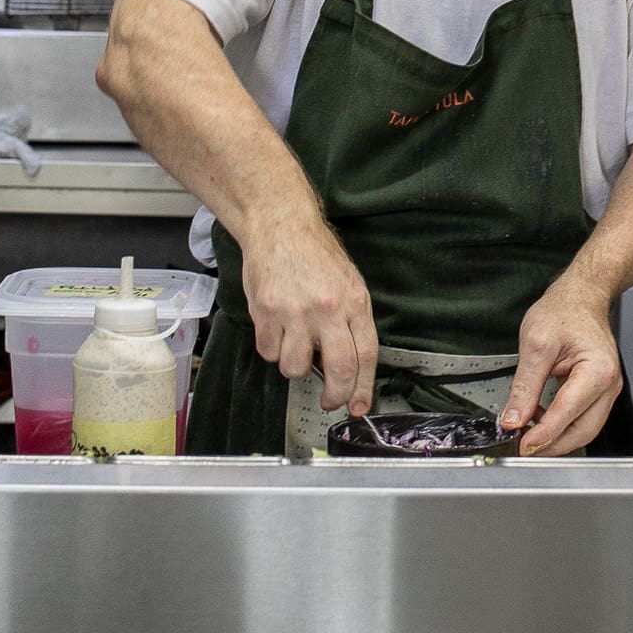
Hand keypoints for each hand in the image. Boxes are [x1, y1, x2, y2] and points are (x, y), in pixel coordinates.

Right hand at [242, 214, 377, 414]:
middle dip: (335, 396)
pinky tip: (277, 329)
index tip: (359, 406)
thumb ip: (351, 322)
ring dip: (295, 366)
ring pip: (295, 368)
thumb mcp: (348, 283)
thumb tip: (353, 366)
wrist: (281, 226)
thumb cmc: (314, 255)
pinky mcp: (266, 312)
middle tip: (330, 401)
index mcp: (355, 302)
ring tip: (295, 345)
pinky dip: (272, 348)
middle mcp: (328, 309)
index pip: (367, 355)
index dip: (363, 388)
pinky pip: (268, 352)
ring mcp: (295, 312)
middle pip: (340, 370)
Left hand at [501, 276, 622, 455]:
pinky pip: (583, 418)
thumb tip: (513, 419)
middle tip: (522, 447)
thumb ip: (524, 387)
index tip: (521, 444)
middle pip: (582, 431)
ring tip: (527, 432)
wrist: (581, 298)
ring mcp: (607, 390)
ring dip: (557, 437)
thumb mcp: (535, 345)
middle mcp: (609, 385)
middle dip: (551, 444)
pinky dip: (562, 425)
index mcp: (598, 372)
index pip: (567, 414)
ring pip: (584, 429)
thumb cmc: (564, 312)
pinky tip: (540, 418)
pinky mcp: (600, 392)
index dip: (542, 435)